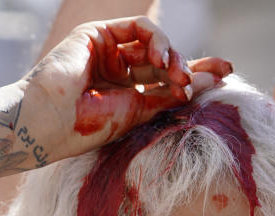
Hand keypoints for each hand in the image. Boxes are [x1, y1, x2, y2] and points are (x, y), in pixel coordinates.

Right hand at [13, 16, 232, 165]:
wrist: (49, 123)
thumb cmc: (87, 127)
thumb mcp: (138, 114)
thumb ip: (168, 96)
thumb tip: (205, 84)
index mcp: (128, 95)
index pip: (169, 81)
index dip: (197, 76)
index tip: (225, 77)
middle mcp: (119, 72)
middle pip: (167, 61)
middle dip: (196, 64)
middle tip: (220, 73)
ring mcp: (109, 51)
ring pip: (156, 45)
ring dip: (176, 57)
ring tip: (181, 76)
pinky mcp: (98, 33)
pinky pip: (140, 28)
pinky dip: (158, 40)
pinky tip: (164, 59)